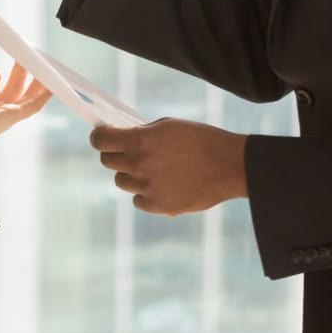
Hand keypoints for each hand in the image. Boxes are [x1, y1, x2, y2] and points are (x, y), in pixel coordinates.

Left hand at [0, 45, 52, 194]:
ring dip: (36, 77)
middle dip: (20, 66)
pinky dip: (45, 93)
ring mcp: (4, 114)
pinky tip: (53, 82)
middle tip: (24, 47)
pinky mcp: (10, 117)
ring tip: (42, 59)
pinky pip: (34, 105)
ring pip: (28, 93)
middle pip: (14, 84)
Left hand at [91, 118, 247, 215]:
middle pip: (108, 162)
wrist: (232, 166)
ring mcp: (147, 187)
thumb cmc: (202, 140)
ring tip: (153, 169)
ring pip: (123, 182)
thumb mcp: (169, 126)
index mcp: (140, 141)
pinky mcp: (158, 206)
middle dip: (115, 154)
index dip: (99, 137)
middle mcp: (139, 165)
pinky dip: (146, 194)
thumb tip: (121, 138)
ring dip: (131, 175)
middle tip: (127, 152)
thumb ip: (142, 133)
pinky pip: (138, 200)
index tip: (102, 136)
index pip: (101, 141)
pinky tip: (162, 185)